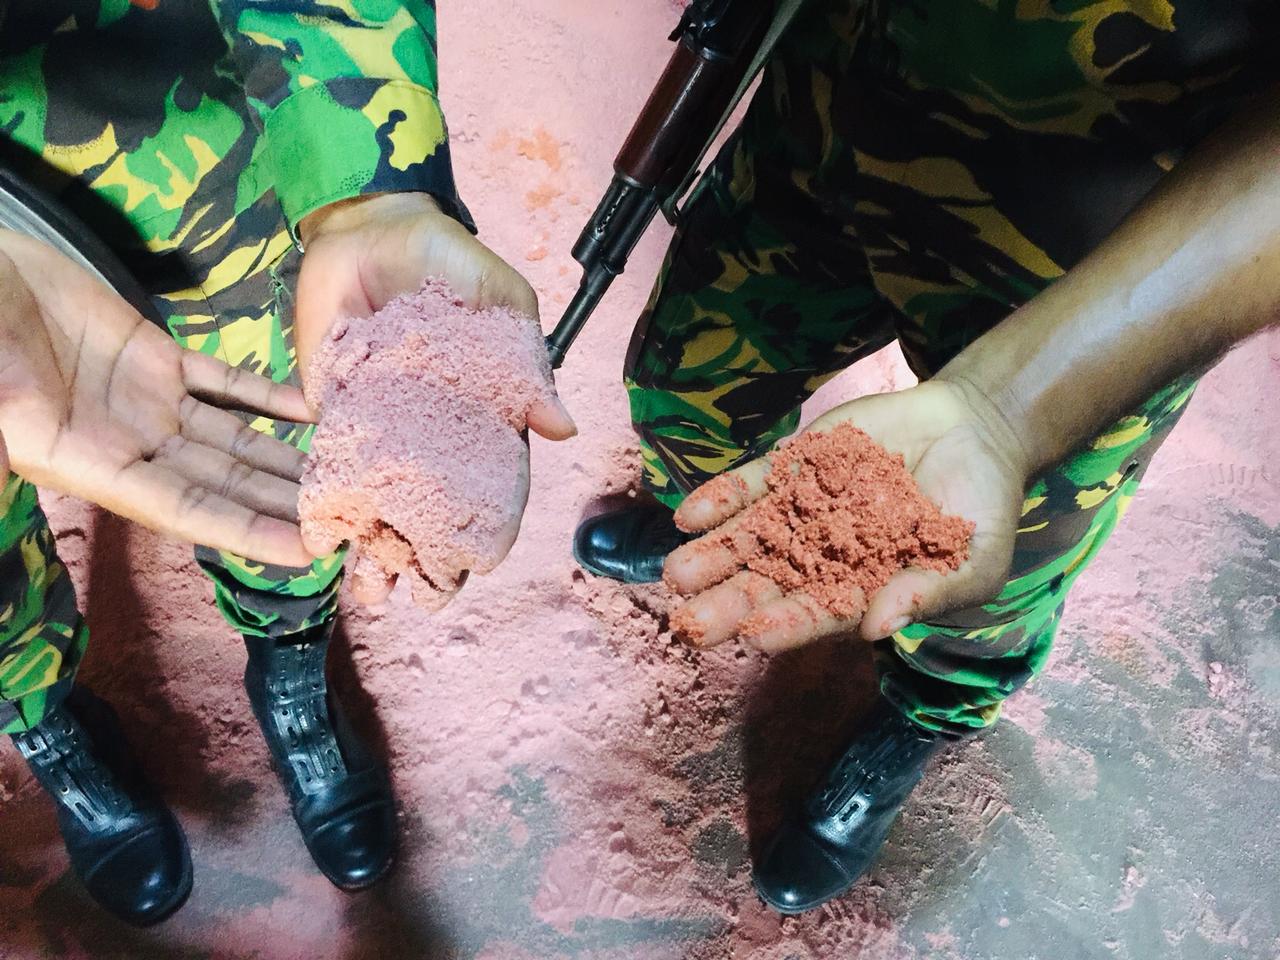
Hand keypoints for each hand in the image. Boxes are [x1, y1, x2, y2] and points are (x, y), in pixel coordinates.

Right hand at [0, 231, 320, 566]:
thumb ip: (2, 448)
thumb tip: (0, 491)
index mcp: (90, 468)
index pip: (185, 511)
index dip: (246, 532)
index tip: (307, 550)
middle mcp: (129, 445)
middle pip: (224, 484)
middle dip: (284, 504)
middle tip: (353, 516)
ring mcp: (147, 401)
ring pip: (233, 440)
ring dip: (286, 458)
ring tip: (347, 472)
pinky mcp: (155, 355)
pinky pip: (223, 382)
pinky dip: (268, 395)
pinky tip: (314, 409)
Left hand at [295, 192, 575, 603]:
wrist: (371, 226)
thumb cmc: (448, 260)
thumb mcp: (499, 302)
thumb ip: (525, 362)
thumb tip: (561, 429)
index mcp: (478, 411)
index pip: (488, 479)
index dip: (487, 524)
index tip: (481, 564)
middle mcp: (430, 429)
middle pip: (431, 503)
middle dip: (425, 551)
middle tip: (418, 597)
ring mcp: (380, 424)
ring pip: (380, 497)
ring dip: (374, 545)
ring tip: (368, 593)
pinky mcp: (332, 411)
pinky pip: (330, 464)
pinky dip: (328, 504)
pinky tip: (324, 544)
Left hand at [663, 379, 1031, 650]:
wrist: (974, 429)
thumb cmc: (981, 508)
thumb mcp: (974, 558)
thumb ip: (927, 591)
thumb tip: (879, 629)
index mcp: (863, 590)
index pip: (820, 613)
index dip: (789, 624)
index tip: (756, 635)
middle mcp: (824, 557)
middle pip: (770, 585)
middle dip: (729, 604)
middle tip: (689, 626)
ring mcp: (804, 511)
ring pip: (749, 539)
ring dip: (712, 558)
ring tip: (676, 577)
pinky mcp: (796, 467)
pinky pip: (752, 485)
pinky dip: (721, 500)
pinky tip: (688, 517)